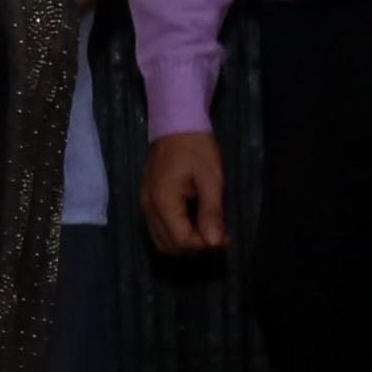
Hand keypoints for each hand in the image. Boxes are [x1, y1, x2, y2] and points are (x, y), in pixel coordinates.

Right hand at [140, 130, 229, 255]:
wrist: (175, 124)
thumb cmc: (196, 148)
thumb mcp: (211, 178)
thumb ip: (211, 212)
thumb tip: (214, 242)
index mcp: (163, 201)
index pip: (181, 240)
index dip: (204, 245)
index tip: (226, 238)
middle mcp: (149, 207)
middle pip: (168, 246)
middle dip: (194, 247)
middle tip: (219, 235)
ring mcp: (145, 204)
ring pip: (161, 240)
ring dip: (185, 243)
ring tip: (208, 230)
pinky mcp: (148, 200)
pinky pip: (159, 229)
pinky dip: (176, 233)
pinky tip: (195, 222)